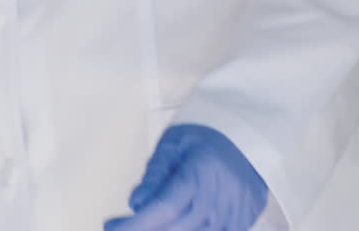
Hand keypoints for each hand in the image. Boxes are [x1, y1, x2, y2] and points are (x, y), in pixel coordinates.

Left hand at [104, 124, 267, 230]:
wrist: (247, 138)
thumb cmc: (204, 137)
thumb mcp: (172, 145)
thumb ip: (154, 175)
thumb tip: (136, 205)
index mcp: (200, 172)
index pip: (164, 207)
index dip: (137, 224)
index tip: (112, 228)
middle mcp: (220, 198)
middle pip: (177, 227)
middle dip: (146, 229)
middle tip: (124, 224)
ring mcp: (236, 214)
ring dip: (167, 230)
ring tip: (150, 220)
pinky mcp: (242, 221)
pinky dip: (189, 229)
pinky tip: (176, 222)